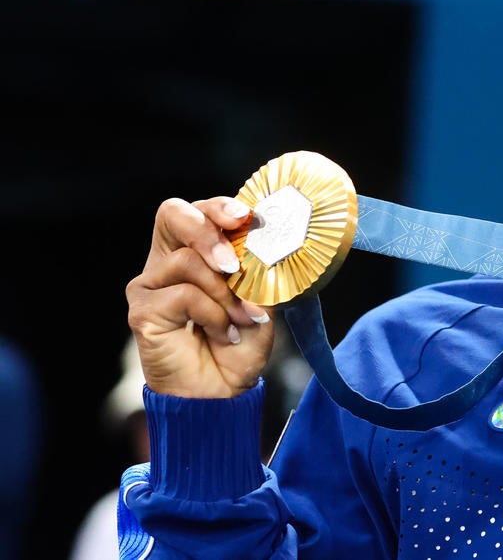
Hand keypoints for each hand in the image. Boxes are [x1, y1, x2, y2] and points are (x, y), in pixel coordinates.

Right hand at [126, 196, 274, 398]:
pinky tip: (223, 334)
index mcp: (194, 251)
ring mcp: (149, 285)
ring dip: (225, 293)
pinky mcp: (142, 310)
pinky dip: (214, 314)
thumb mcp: (259, 298)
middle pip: (173, 214)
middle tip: (235, 264)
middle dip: (209, 232)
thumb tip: (264, 242)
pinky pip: (184, 294)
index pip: (197, 211)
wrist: (223, 391)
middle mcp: (166, 262)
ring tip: (241, 320)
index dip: (218, 207)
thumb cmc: (240, 343)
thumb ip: (256, 268)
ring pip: (188, 261)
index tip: (244, 217)